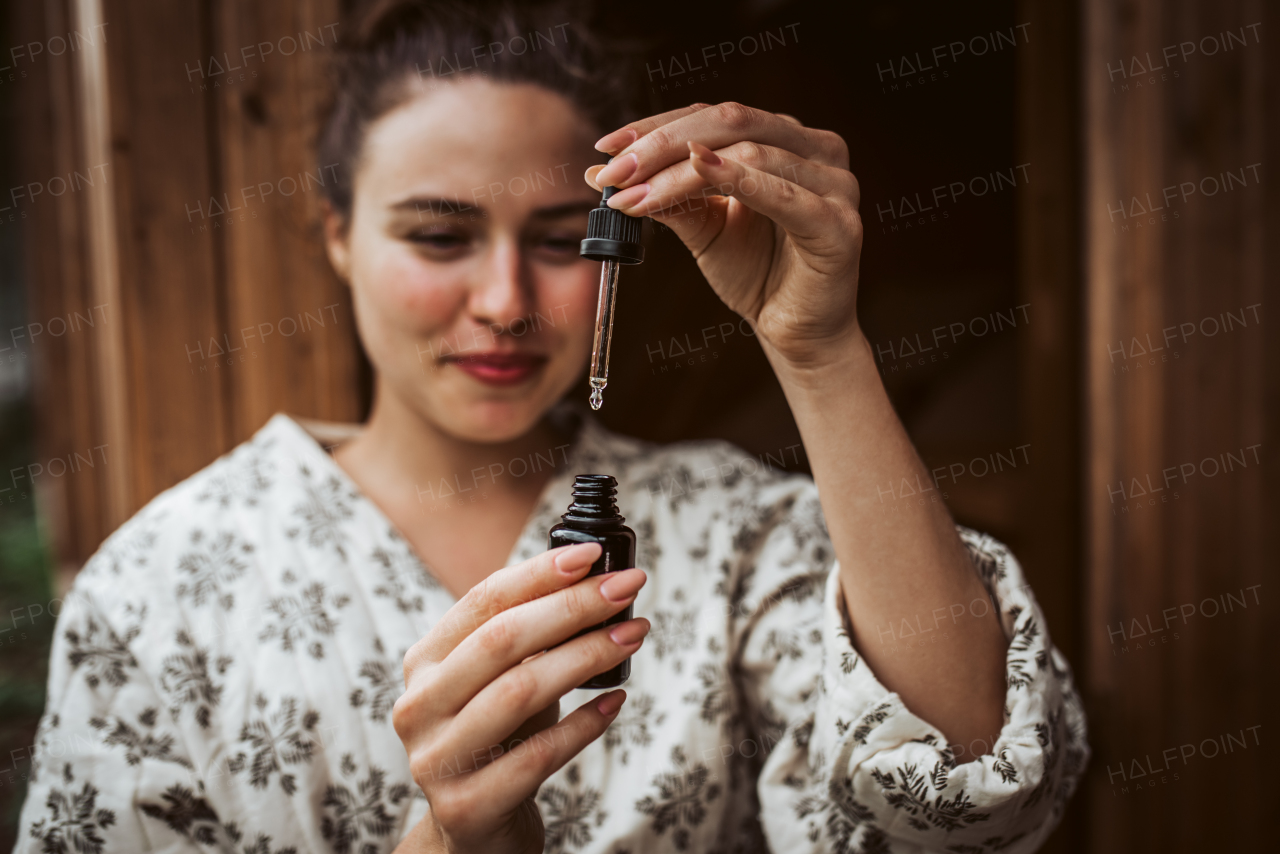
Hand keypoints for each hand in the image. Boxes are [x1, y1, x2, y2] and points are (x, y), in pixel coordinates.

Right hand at [391, 542, 649, 852]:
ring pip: (519, 692)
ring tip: (632, 635)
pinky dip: (584, 725)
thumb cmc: (502, 740)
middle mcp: (418, 707)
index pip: (481, 601)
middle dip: (572, 607)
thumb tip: (600, 580)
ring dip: (585, 656)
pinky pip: (537, 756)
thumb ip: (533, 636)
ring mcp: (436, 759)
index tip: (592, 554)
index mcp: (424, 663)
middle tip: (626, 589)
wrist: (475, 832)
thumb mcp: (506, 681)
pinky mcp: (467, 806)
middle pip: (501, 640)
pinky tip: (616, 702)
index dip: (538, 572)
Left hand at [587, 102, 863, 367]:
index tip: (606, 147)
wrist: (795, 332)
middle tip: (613, 170)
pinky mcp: (838, 223)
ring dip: (679, 173)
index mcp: (785, 139)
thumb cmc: (757, 273)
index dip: (657, 126)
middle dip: (662, 145)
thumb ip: (666, 196)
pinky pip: (782, 193)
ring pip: (748, 153)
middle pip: (730, 122)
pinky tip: (697, 170)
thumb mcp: (703, 227)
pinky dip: (737, 178)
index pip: (713, 116)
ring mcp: (835, 182)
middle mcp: (816, 147)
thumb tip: (600, 173)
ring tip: (634, 195)